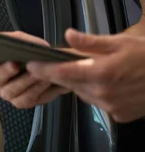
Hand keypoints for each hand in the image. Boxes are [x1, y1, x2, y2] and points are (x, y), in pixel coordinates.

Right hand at [0, 31, 69, 107]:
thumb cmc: (34, 52)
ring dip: (25, 81)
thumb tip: (6, 41)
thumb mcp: (23, 40)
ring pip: (10, 92)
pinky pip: (24, 100)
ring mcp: (8, 92)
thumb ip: (13, 39)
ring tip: (37, 72)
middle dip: (5, 72)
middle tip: (14, 64)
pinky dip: (36, 89)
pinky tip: (44, 81)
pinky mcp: (21, 101)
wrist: (55, 66)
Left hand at [27, 28, 144, 122]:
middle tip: (62, 63)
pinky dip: (97, 94)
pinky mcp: (118, 115)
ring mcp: (111, 106)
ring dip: (82, 84)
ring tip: (96, 71)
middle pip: (70, 84)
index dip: (44, 69)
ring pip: (83, 94)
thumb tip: (68, 36)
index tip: (31, 65)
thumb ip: (91, 42)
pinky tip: (110, 84)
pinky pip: (98, 103)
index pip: (62, 72)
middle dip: (63, 74)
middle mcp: (103, 93)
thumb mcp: (120, 42)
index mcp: (101, 73)